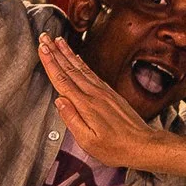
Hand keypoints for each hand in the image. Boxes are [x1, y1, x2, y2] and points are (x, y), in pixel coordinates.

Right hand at [36, 32, 168, 167]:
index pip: (63, 80)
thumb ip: (72, 119)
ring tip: (58, 41)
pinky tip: (77, 58)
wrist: (143, 145)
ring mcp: (104, 92)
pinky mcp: (111, 94)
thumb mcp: (88, 141)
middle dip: (55, 52)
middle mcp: (95, 94)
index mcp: (86, 105)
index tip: (41, 48)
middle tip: (44, 37)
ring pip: (81, 68)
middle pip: (70, 69)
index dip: (50, 63)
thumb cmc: (115, 148)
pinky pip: (92, 74)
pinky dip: (82, 63)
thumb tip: (59, 100)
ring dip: (68, 53)